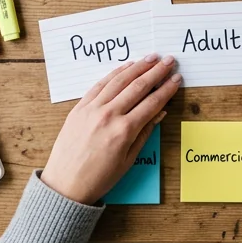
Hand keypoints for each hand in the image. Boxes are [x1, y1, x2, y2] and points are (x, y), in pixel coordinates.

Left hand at [40, 53, 179, 203]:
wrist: (65, 184)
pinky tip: (126, 66)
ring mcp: (92, 109)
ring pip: (119, 80)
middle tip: (169, 61)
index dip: (166, 89)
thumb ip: (145, 132)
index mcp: (124, 131)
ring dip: (138, 67)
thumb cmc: (98, 178)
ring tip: (152, 58)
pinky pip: (100, 84)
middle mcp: (109, 115)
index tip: (176, 78)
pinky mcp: (80, 107)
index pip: (152, 103)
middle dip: (156, 71)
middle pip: (138, 86)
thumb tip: (159, 112)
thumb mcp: (128, 160)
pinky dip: (115, 73)